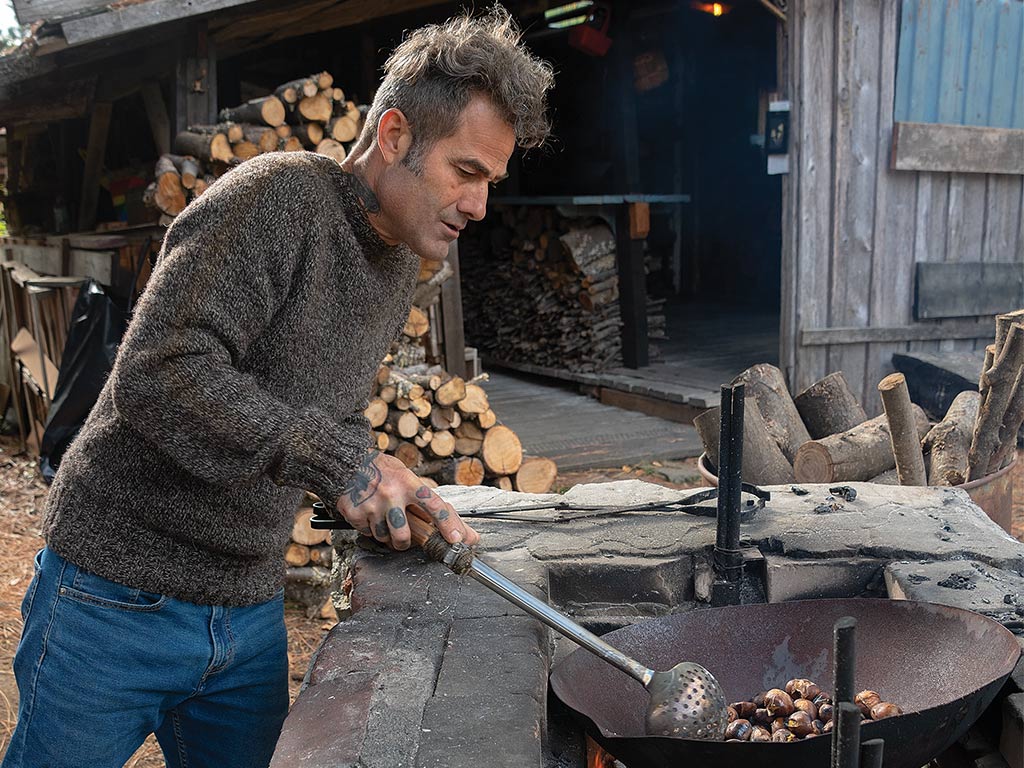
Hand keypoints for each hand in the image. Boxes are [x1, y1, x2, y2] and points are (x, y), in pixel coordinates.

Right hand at [335, 450, 479, 550]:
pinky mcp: (354, 513)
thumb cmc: (384, 471)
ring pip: (384, 538)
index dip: (448, 525)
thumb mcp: (409, 478)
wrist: (347, 462)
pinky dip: (369, 528)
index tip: (457, 540)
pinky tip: (368, 514)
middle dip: (404, 543)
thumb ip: (433, 504)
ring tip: (383, 520)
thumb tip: (465, 532)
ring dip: (386, 535)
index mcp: (408, 482)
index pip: (434, 505)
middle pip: (403, 535)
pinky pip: (367, 533)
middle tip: (403, 538)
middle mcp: (390, 493)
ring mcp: (371, 504)